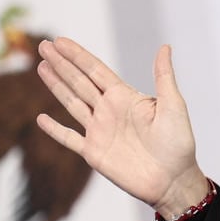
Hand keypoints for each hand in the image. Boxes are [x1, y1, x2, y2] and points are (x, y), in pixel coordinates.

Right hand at [33, 37, 206, 213]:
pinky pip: (69, 138)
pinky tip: (41, 118)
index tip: (60, 41)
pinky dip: (54, 129)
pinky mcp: (93, 152)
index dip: (77, 55)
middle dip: (61, 64)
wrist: (173, 180)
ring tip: (41, 67)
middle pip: (79, 82)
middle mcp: (109, 110)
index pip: (96, 71)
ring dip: (56, 86)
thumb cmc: (179, 142)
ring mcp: (99, 131)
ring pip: (71, 103)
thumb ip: (164, 77)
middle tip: (43, 46)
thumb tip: (165, 47)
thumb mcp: (173, 106)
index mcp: (125, 97)